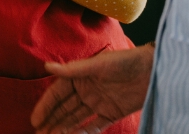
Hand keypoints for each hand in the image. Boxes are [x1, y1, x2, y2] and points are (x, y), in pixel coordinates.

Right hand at [31, 43, 153, 133]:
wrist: (153, 70)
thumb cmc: (126, 61)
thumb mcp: (99, 64)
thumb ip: (73, 69)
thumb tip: (47, 67)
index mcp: (80, 76)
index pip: (58, 94)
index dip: (46, 107)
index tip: (35, 120)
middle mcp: (87, 90)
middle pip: (64, 108)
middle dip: (51, 121)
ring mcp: (99, 102)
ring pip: (76, 118)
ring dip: (63, 128)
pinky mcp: (112, 112)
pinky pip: (94, 125)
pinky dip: (83, 132)